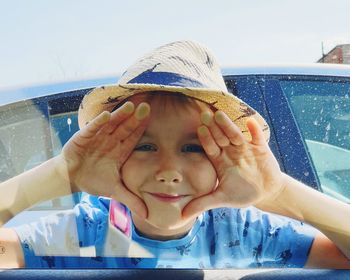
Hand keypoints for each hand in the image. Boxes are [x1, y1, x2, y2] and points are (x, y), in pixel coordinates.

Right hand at [59, 101, 149, 217]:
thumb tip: (147, 215)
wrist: (72, 179)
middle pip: (124, 128)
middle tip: (146, 107)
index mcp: (120, 152)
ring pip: (110, 125)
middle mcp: (111, 142)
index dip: (142, 129)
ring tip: (130, 106)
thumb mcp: (114, 191)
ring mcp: (97, 138)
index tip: (152, 120)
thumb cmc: (95, 180)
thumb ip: (131, 200)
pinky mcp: (83, 138)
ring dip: (119, 115)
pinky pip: (92, 129)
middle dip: (135, 118)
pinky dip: (98, 123)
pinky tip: (106, 115)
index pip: (133, 138)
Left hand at [182, 110, 283, 218]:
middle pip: (221, 137)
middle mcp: (230, 151)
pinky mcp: (260, 148)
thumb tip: (181, 216)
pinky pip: (257, 138)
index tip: (199, 129)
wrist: (265, 192)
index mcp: (220, 160)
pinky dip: (254, 131)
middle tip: (205, 114)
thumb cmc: (242, 193)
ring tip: (221, 114)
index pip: (211, 148)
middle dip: (213, 127)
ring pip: (236, 135)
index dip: (205, 139)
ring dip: (229, 125)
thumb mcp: (221, 199)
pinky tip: (250, 122)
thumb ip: (202, 204)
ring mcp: (245, 148)